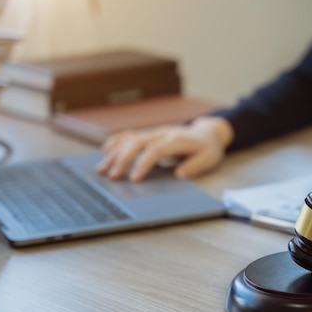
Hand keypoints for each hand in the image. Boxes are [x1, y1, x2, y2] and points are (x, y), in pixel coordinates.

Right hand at [96, 116, 233, 180]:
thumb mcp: (209, 158)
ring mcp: (156, 133)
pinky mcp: (151, 134)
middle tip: (113, 176)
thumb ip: (195, 166)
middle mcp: (163, 134)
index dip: (143, 163)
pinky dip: (117, 141)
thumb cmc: (209, 148)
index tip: (134, 179)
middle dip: (123, 159)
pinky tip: (105, 150)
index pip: (155, 150)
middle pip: (138, 142)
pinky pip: (131, 135)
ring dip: (115, 152)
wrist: (209, 133)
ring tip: (103, 168)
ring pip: (130, 139)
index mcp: (177, 140)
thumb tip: (179, 174)